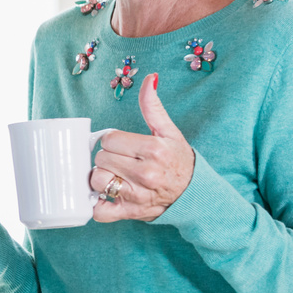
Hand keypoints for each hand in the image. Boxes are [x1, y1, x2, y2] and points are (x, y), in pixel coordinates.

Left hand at [90, 74, 194, 221]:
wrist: (195, 195)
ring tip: (115, 177)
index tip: (123, 147)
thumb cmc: (179, 161)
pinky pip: (99, 211)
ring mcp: (137, 195)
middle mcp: (145, 174)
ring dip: (101, 179)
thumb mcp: (169, 132)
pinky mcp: (131, 213)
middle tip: (121, 162)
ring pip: (96, 181)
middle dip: (107, 158)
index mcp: (153, 150)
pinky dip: (97, 205)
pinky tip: (107, 197)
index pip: (108, 140)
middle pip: (100, 158)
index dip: (112, 142)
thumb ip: (153, 107)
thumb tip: (149, 78)